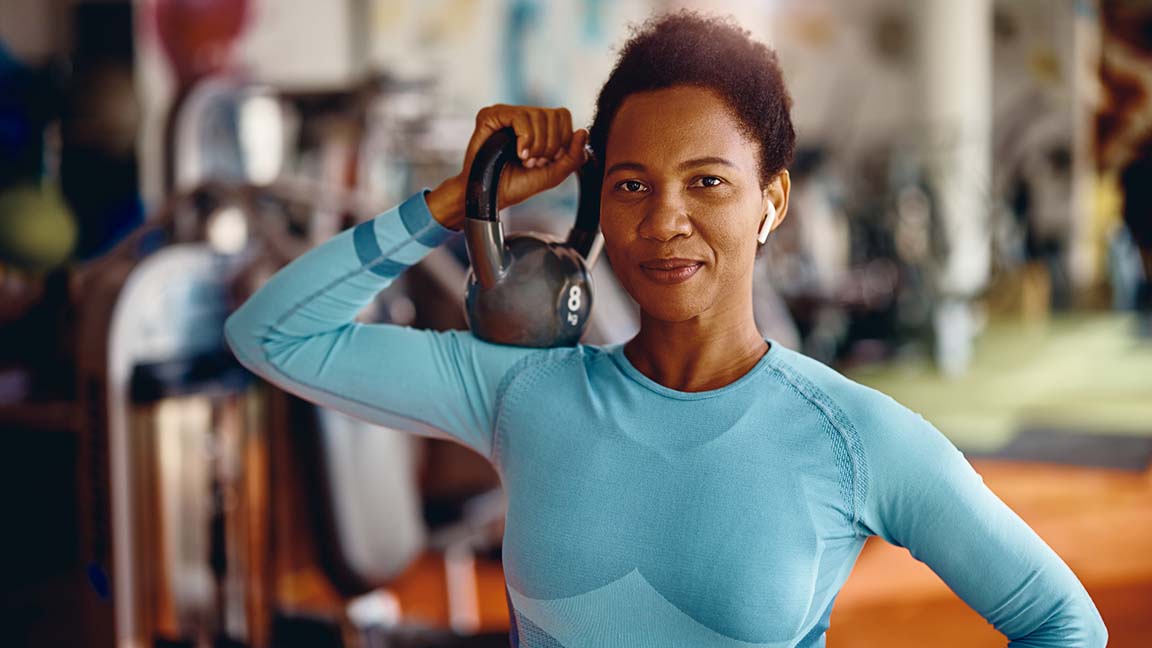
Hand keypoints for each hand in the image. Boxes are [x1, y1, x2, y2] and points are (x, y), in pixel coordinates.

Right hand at [428, 105, 588, 228]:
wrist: (492, 196)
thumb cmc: (518, 185)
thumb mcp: (554, 174)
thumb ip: (574, 156)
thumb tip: (583, 131)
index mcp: (539, 125)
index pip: (563, 116)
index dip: (562, 141)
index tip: (548, 161)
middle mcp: (524, 115)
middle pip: (554, 114)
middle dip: (550, 145)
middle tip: (535, 162)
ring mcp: (507, 114)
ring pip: (538, 115)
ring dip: (536, 145)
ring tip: (525, 160)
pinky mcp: (491, 115)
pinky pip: (520, 117)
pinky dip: (525, 138)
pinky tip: (518, 153)